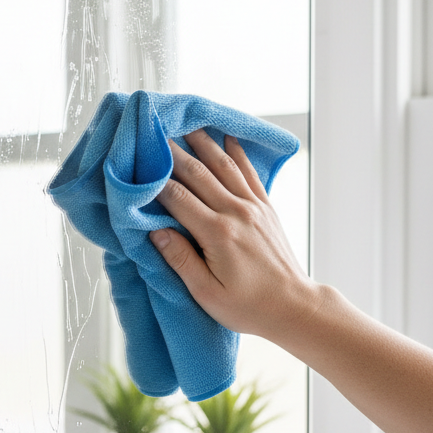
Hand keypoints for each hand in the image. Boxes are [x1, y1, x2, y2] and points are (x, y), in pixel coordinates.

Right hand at [148, 129, 321, 342]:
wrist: (293, 307)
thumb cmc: (247, 307)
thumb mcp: (206, 293)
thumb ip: (180, 260)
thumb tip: (155, 232)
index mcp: (217, 234)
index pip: (177, 197)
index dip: (155, 179)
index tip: (139, 163)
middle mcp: (236, 213)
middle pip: (198, 173)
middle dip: (174, 152)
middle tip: (154, 134)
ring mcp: (254, 207)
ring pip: (224, 165)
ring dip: (203, 143)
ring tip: (186, 125)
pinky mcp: (266, 208)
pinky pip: (250, 173)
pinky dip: (237, 153)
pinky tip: (228, 137)